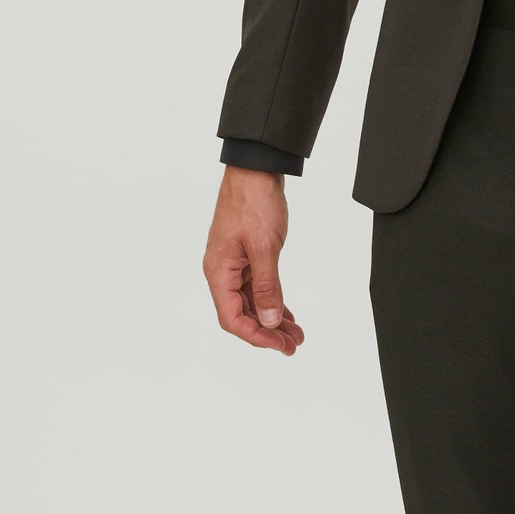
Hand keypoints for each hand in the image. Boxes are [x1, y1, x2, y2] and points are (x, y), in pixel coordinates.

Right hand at [203, 166, 304, 354]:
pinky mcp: (246, 254)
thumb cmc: (254, 202)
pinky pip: (256, 285)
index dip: (255, 336)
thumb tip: (268, 321)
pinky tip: (286, 311)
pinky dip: (271, 299)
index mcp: (219, 271)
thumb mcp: (264, 247)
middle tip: (293, 345)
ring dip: (272, 317)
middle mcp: (222, 270)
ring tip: (295, 333)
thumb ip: (267, 286)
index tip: (279, 345)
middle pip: (242, 313)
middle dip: (267, 331)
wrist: (256, 169)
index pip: (232, 318)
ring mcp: (234, 262)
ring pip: (251, 300)